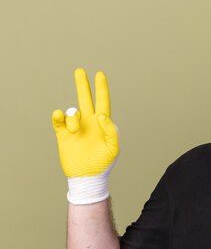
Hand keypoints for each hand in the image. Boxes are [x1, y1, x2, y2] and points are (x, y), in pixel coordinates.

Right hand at [52, 68, 118, 203]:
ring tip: (75, 130)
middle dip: (83, 85)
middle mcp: (88, 122)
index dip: (101, 88)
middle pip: (85, 99)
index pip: (102, 102)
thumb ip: (111, 130)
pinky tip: (59, 116)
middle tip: (80, 71)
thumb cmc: (103, 163)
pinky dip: (58, 116)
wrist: (87, 177)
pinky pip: (58, 120)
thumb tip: (101, 115)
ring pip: (72, 111)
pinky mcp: (63, 134)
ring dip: (73, 117)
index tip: (100, 74)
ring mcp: (76, 128)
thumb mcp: (113, 147)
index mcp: (102, 124)